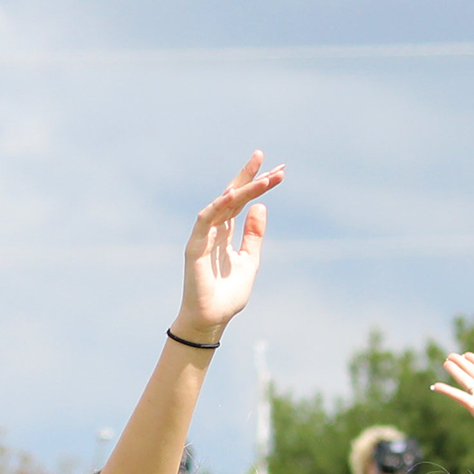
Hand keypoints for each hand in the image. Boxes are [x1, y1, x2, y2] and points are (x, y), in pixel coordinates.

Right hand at [174, 152, 284, 340]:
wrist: (212, 318)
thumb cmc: (228, 292)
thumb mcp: (250, 260)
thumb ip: (253, 234)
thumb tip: (261, 207)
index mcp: (226, 232)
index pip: (242, 201)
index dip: (258, 185)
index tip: (278, 171)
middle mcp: (214, 229)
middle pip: (232, 195)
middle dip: (248, 175)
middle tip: (263, 156)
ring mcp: (203, 235)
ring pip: (223, 204)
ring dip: (243, 189)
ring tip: (265, 177)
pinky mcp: (195, 246)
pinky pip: (206, 220)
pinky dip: (219, 206)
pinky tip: (234, 195)